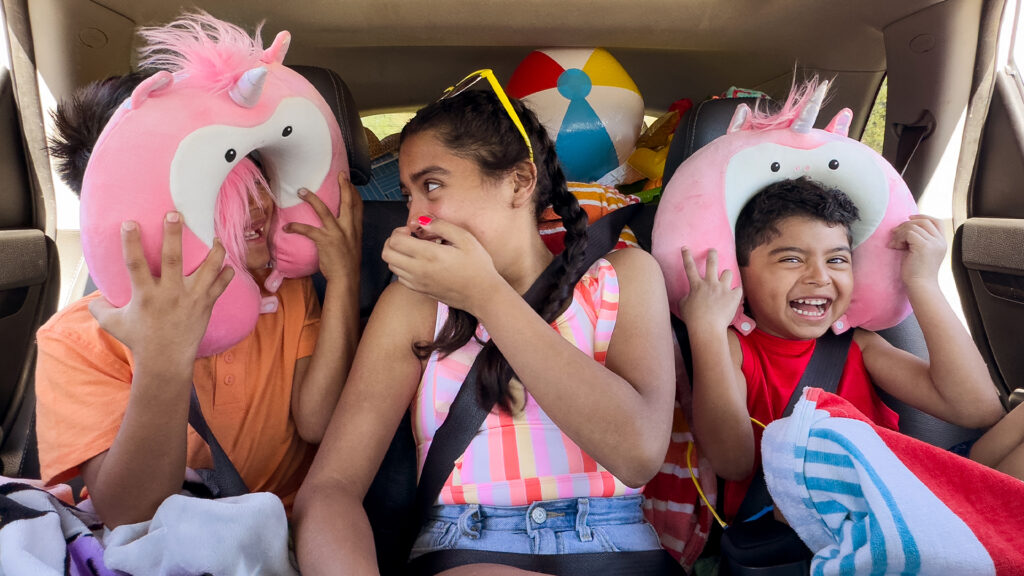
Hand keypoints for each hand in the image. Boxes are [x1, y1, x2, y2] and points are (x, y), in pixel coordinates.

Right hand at [89, 212, 233, 368]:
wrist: (166, 361)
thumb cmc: (139, 340)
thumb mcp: (113, 324)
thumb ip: (101, 307)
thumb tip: (92, 295)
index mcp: (145, 296)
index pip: (135, 264)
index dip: (132, 243)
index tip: (130, 223)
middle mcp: (169, 294)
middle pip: (172, 259)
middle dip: (174, 235)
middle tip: (175, 214)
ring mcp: (191, 299)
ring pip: (207, 269)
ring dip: (214, 252)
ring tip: (216, 236)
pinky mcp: (206, 305)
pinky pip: (221, 286)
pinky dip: (226, 274)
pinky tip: (229, 264)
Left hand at [284, 173, 362, 282]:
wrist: (346, 278)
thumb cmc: (347, 264)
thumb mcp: (353, 244)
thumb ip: (348, 232)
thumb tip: (338, 226)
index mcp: (356, 229)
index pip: (358, 206)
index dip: (354, 192)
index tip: (348, 182)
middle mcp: (348, 228)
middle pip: (347, 202)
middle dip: (344, 187)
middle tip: (339, 174)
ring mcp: (336, 233)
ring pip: (324, 211)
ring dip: (312, 199)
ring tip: (302, 190)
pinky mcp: (325, 241)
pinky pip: (307, 230)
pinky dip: (296, 227)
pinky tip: (287, 227)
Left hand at [381, 217, 500, 313]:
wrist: (483, 295)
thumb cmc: (478, 266)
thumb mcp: (465, 238)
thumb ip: (441, 226)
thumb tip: (422, 221)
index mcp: (429, 255)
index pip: (395, 240)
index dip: (399, 231)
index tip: (413, 230)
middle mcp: (418, 270)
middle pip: (387, 254)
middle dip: (393, 241)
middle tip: (408, 238)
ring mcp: (417, 283)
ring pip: (391, 266)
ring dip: (397, 254)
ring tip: (415, 250)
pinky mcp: (420, 291)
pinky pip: (400, 278)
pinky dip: (403, 268)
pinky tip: (418, 263)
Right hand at [677, 247, 741, 330]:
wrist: (707, 328)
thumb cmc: (693, 319)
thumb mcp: (683, 307)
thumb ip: (686, 298)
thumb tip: (689, 296)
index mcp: (696, 286)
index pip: (689, 267)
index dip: (686, 256)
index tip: (685, 247)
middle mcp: (710, 283)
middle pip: (712, 263)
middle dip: (712, 254)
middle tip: (712, 250)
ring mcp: (723, 289)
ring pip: (728, 273)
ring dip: (726, 276)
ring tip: (725, 281)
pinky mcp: (733, 296)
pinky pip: (738, 289)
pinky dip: (736, 292)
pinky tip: (734, 297)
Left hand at [889, 214, 945, 287]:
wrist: (920, 286)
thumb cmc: (916, 272)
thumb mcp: (921, 252)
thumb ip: (920, 239)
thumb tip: (906, 225)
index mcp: (942, 242)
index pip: (936, 221)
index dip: (922, 216)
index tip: (908, 218)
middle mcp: (940, 241)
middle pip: (924, 221)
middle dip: (907, 224)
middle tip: (895, 233)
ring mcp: (933, 243)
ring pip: (914, 226)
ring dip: (900, 233)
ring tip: (895, 244)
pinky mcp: (924, 246)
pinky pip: (909, 233)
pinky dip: (899, 238)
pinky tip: (895, 247)